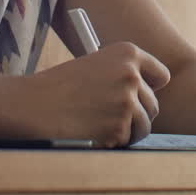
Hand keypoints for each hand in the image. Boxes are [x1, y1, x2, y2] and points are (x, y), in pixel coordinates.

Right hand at [28, 42, 168, 147]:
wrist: (34, 105)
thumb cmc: (58, 86)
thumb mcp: (94, 66)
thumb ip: (120, 76)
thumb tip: (142, 95)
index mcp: (127, 53)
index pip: (160, 74)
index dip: (152, 87)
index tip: (145, 94)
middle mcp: (132, 74)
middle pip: (153, 104)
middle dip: (137, 114)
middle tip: (116, 118)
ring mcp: (127, 101)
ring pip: (144, 125)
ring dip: (128, 130)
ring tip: (104, 127)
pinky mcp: (119, 126)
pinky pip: (126, 139)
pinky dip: (113, 141)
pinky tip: (93, 132)